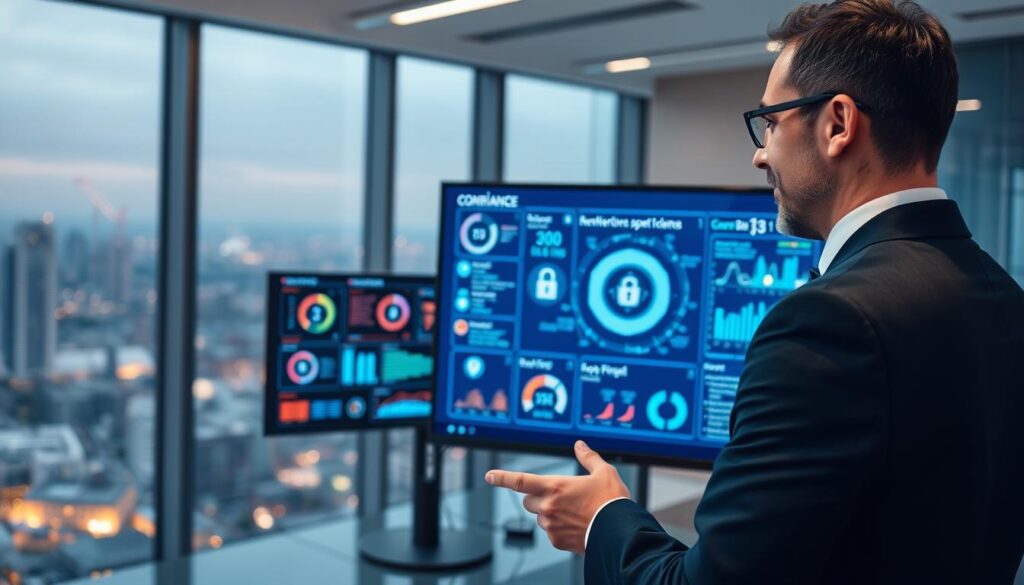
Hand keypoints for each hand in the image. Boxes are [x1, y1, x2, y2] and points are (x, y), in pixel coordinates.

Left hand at [485, 440, 629, 553]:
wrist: (619, 533)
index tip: (490, 476)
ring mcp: (551, 525)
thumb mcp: (604, 472)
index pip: (520, 481)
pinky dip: (558, 528)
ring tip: (573, 512)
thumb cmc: (611, 502)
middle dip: (537, 497)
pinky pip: (550, 531)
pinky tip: (576, 524)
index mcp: (554, 486)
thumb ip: (588, 457)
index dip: (502, 478)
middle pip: (528, 500)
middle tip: (558, 497)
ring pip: (540, 516)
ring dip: (549, 513)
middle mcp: (548, 506)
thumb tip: (580, 445)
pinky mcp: (557, 541)